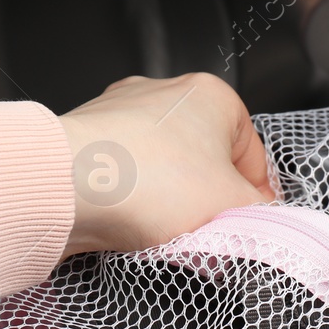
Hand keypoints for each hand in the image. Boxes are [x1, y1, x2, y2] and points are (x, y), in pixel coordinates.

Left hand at [57, 73, 273, 256]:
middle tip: (212, 235)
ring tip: (170, 235)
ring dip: (174, 204)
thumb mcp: (231, 208)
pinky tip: (135, 227)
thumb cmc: (148, 182)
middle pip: (207, 161)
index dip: (258, 198)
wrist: (67, 189)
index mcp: (211, 95)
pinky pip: (128, 175)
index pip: (253, 155)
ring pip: (166, 169)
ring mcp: (121, 113)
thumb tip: (261, 219)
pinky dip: (137, 201)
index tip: (253, 224)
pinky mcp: (89, 138)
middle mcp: (164, 93)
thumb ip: (260, 214)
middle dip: (211, 202)